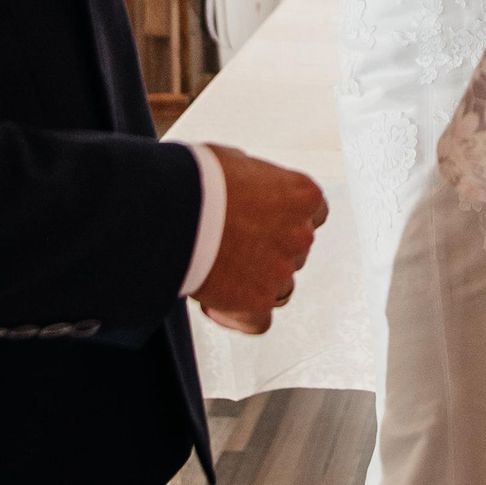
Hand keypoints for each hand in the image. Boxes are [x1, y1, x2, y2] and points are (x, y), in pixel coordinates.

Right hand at [191, 145, 326, 334]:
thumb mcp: (237, 162)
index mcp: (303, 196)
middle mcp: (300, 235)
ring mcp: (281, 272)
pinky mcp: (257, 304)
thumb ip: (257, 182)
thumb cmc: (199, 179)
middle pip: (294, 252)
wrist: (172, 210)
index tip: (264, 223)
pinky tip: (216, 304)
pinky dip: (239, 317)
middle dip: (268, 252)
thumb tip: (248, 187)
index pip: (313, 215)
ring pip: (280, 288)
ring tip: (219, 274)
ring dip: (256, 284)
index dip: (285, 221)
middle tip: (232, 246)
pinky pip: (258, 322)